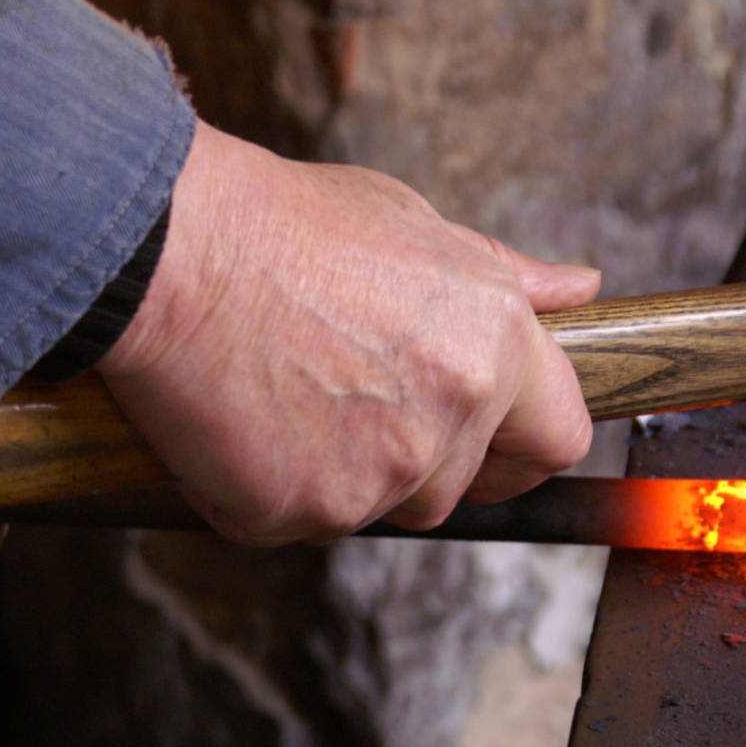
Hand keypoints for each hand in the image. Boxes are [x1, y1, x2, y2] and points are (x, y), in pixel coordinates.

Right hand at [97, 121, 598, 544]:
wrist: (166, 253)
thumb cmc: (285, 226)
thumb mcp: (414, 226)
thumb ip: (503, 276)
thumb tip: (579, 288)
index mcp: (493, 347)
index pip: (561, 437)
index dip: (527, 444)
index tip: (498, 443)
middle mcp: (451, 418)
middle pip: (457, 487)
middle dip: (419, 459)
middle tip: (354, 397)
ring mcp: (376, 476)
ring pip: (378, 506)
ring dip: (345, 472)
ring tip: (291, 390)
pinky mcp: (300, 513)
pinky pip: (300, 520)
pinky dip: (273, 487)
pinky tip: (243, 417)